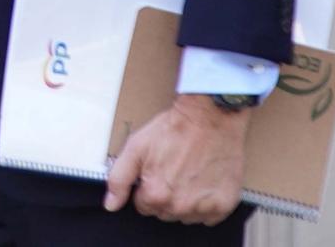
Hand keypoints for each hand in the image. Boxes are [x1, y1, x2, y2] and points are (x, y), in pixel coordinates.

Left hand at [103, 94, 248, 224]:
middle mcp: (180, 207)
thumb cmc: (173, 130)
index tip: (156, 171)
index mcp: (156, 195)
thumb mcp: (135, 147)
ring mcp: (204, 208)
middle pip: (164, 212)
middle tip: (172, 170)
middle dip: (164, 195)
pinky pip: (208, 217)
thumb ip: (118, 180)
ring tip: (189, 174)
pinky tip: (204, 183)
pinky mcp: (223, 205)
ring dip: (185, 201)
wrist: (210, 118)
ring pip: (185, 216)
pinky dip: (205, 204)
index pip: (143, 206)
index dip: (147, 187)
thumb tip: (110, 205)